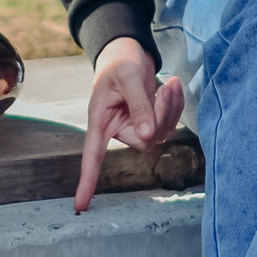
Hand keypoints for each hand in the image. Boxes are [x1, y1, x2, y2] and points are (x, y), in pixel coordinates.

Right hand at [74, 35, 183, 211]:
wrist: (128, 50)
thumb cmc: (121, 61)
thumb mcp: (128, 78)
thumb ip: (138, 106)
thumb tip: (149, 137)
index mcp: (100, 120)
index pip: (92, 156)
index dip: (87, 181)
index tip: (80, 207)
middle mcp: (117, 128)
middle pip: (145, 140)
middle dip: (161, 115)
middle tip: (166, 88)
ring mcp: (135, 126)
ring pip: (161, 133)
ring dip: (171, 108)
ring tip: (169, 82)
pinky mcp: (151, 120)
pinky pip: (169, 124)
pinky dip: (175, 106)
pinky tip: (172, 85)